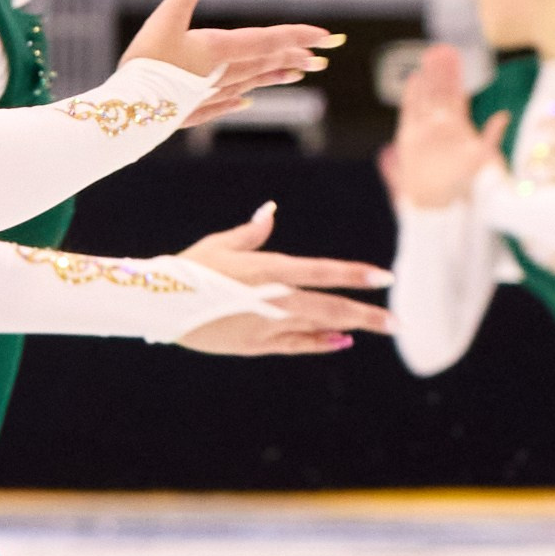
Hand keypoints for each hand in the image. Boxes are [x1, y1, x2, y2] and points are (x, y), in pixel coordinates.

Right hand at [120, 0, 340, 122]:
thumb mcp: (166, 17)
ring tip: (296, 76)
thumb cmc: (146, 65)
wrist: (124, 116)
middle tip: (322, 59)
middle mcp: (218, 74)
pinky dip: (236, 101)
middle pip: (263, 62)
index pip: (268, 39)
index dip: (298, 35)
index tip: (328, 36)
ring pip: (248, 83)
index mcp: (218, 50)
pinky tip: (245, 102)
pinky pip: (220, 105)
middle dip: (294, 58)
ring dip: (273, 77)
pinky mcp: (187, 112)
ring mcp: (204, 96)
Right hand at [176, 220, 395, 353]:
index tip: (385, 277)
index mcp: (267, 269)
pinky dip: (319, 343)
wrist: (156, 304)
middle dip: (367, 314)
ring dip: (349, 328)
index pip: (322, 271)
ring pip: (317, 328)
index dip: (356, 274)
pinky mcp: (253, 345)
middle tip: (398, 321)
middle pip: (329, 307)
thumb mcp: (220, 245)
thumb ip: (252, 233)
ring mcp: (264, 325)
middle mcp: (271, 298)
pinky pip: (295, 345)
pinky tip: (341, 342)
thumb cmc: (187, 268)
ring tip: (377, 327)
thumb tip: (271, 210)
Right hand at [386, 42, 505, 207]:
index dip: (455, 76)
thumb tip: (505, 115)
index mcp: (458, 126)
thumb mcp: (480, 159)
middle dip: (440, 71)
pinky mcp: (409, 136)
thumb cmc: (460, 184)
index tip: (455, 57)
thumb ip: (491, 137)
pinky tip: (413, 79)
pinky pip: (409, 111)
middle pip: (439, 91)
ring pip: (425, 97)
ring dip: (427, 78)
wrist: (434, 201)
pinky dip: (411, 95)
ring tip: (426, 57)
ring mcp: (424, 129)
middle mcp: (440, 124)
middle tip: (440, 48)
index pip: (456, 95)